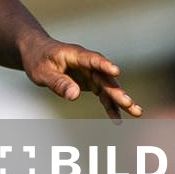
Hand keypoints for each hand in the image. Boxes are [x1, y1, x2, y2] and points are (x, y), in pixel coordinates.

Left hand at [23, 38, 141, 120]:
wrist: (38, 53)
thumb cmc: (37, 59)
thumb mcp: (41, 72)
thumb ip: (57, 82)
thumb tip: (75, 96)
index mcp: (75, 54)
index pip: (92, 59)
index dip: (103, 65)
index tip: (116, 71)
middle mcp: (88, 63)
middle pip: (105, 78)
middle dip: (118, 91)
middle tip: (130, 103)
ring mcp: (91, 73)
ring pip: (109, 87)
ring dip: (121, 100)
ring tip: (136, 113)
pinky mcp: (91, 82)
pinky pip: (103, 95)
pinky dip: (110, 106)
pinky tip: (118, 120)